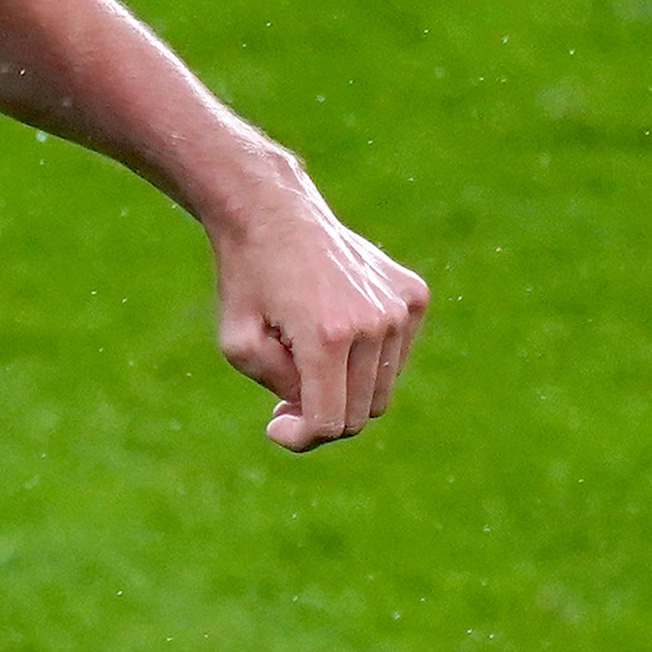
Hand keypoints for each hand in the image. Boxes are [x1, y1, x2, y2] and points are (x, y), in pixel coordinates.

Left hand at [214, 203, 429, 449]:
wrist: (274, 213)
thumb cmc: (248, 279)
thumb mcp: (238, 343)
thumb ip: (277, 388)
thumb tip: (318, 409)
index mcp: (327, 337)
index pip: (331, 423)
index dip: (301, 439)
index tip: (274, 427)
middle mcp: (374, 323)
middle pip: (361, 414)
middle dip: (322, 418)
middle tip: (285, 401)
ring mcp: (400, 307)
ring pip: (382, 389)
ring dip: (345, 388)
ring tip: (307, 361)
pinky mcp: (414, 295)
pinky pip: (396, 356)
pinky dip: (367, 358)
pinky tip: (335, 331)